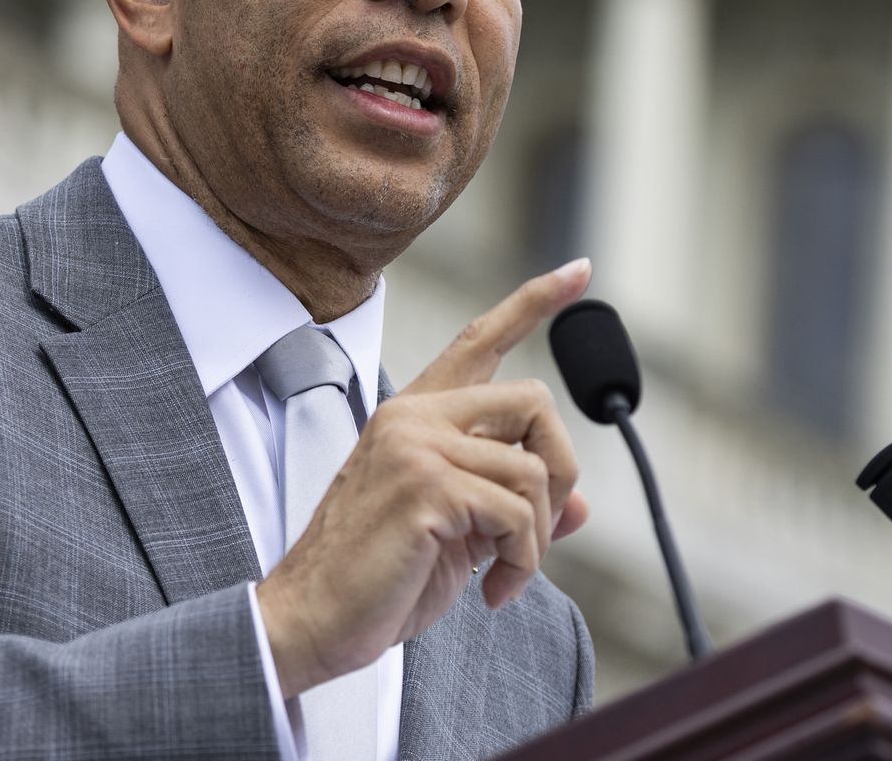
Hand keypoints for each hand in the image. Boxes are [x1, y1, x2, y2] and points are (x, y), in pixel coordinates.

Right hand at [256, 257, 592, 697]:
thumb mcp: (459, 537)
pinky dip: (522, 563)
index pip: (480, 341)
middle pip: (533, 401)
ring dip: (536, 537)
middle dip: (558, 468)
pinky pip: (518, 515)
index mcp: (414, 416)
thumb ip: (511, 507)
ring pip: (533, 469)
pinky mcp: (427, 484)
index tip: (579, 271)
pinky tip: (491, 591)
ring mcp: (417, 445)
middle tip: (536, 530)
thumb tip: (576, 505)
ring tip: (503, 574)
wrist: (312, 620)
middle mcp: (413, 416)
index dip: (534, 302)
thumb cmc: (377, 581)